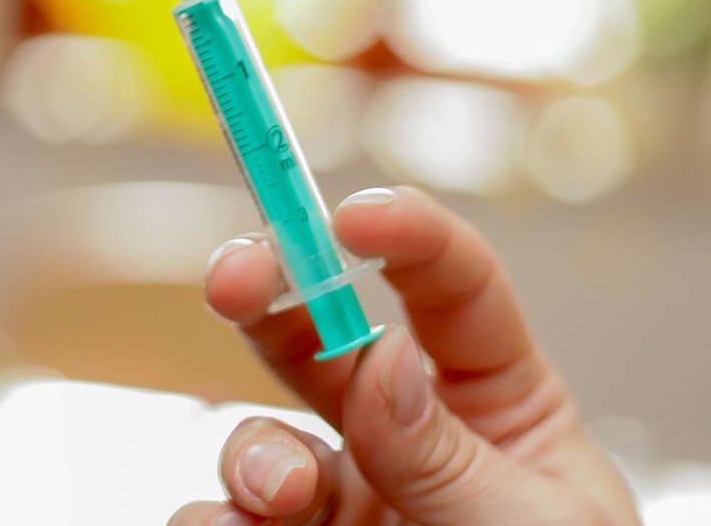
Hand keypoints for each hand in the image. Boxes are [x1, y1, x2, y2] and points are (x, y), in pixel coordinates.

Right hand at [171, 186, 640, 525]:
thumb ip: (449, 456)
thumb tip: (383, 362)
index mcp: (497, 406)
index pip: (451, 291)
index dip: (405, 235)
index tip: (354, 216)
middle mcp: (402, 435)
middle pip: (323, 332)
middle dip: (271, 289)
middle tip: (235, 276)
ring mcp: (336, 495)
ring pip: (259, 436)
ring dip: (254, 454)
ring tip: (283, 500)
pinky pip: (218, 521)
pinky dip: (213, 525)